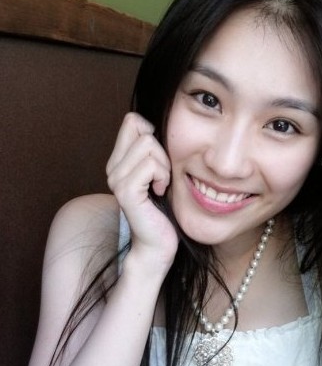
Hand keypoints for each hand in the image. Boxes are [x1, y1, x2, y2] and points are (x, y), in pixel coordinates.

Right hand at [107, 112, 178, 271]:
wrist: (158, 244)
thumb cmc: (164, 210)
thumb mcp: (160, 173)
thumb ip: (153, 150)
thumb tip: (152, 125)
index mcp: (119, 161)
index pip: (132, 120)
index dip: (152, 133)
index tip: (159, 161)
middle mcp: (112, 168)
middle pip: (141, 129)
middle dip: (161, 150)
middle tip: (163, 176)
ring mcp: (116, 179)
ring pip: (148, 144)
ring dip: (164, 165)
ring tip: (161, 185)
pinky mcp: (126, 191)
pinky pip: (150, 165)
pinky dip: (163, 176)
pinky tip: (160, 192)